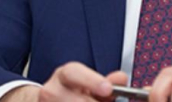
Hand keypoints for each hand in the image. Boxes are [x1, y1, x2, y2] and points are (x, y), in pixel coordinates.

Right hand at [1, 62, 127, 101]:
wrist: (53, 101)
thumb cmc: (76, 93)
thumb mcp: (92, 84)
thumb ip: (109, 82)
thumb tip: (121, 79)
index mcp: (65, 74)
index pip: (74, 73)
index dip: (92, 81)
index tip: (108, 89)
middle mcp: (51, 89)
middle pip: (76, 98)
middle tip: (104, 101)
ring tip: (94, 101)